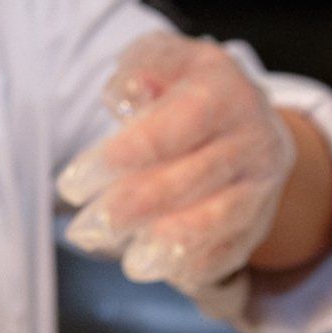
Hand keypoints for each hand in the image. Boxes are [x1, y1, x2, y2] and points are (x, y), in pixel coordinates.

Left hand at [58, 33, 293, 292]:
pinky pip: (230, 252)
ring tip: (129, 263)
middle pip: (190, 181)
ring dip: (166, 247)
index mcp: (224, 94)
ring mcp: (260, 185)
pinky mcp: (256, 222)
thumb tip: (124, 94)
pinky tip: (161, 273)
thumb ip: (140, 69)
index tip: (71, 184)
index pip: (171, 129)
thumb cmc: (181, 88)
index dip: (119, 158)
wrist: (241, 115)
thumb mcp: (159, 60)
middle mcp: (252, 140)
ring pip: (217, 221)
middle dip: (130, 209)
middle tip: (83, 230)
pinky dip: (196, 267)